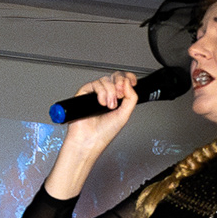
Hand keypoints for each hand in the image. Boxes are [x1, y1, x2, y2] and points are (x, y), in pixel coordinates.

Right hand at [46, 72, 137, 199]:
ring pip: (105, 80)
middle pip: (114, 77)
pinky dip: (101, 92)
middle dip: (120, 83)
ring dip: (110, 92)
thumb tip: (129, 83)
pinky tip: (102, 103)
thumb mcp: (125, 115)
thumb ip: (131, 97)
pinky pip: (94, 84)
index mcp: (116, 99)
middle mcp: (106, 95)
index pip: (123, 81)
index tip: (132, 82)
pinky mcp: (84, 93)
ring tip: (109, 106)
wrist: (89, 140)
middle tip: (120, 95)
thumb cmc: (103, 133)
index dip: (128, 78)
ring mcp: (95, 94)